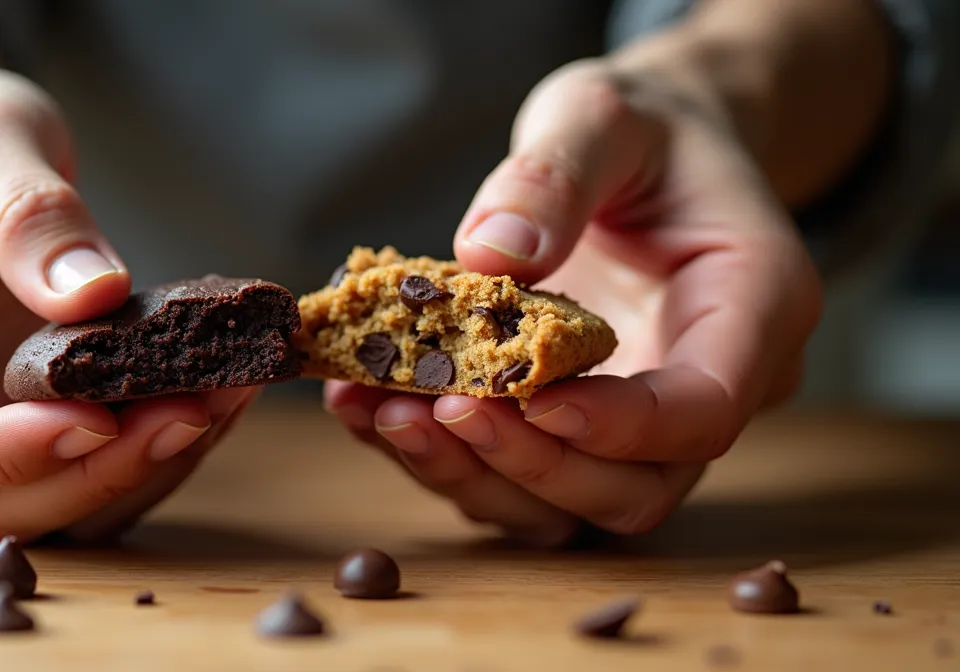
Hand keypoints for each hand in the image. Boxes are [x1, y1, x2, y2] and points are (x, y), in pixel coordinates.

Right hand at [0, 68, 255, 542]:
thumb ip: (26, 211)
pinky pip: (84, 467)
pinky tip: (216, 395)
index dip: (3, 451)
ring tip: (223, 396)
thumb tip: (94, 293)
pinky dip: (153, 450)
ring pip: (42, 503)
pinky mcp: (22, 420)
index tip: (99, 418)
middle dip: (92, 472)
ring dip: (138, 471)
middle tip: (191, 410)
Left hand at [327, 58, 821, 546]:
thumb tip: (492, 256)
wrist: (649, 153)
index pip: (703, 410)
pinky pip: (518, 480)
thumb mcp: (602, 113)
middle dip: (528, 463)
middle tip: (430, 408)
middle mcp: (708, 385)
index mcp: (754, 306)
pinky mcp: (577, 432)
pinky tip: (368, 407)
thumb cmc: (643, 129)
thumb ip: (557, 173)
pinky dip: (445, 458)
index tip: (525, 396)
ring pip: (569, 507)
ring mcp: (642, 424)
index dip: (617, 425)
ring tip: (381, 411)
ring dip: (471, 474)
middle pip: (634, 488)